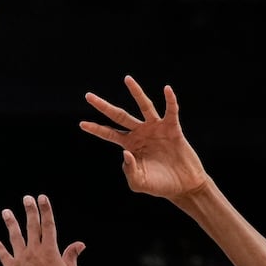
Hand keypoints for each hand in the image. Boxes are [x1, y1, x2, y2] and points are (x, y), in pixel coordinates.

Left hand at [0, 195, 84, 265]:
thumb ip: (72, 257)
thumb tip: (80, 243)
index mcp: (50, 251)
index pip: (48, 225)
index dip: (46, 210)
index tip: (42, 198)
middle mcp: (34, 252)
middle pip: (32, 227)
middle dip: (30, 211)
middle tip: (27, 198)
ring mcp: (21, 259)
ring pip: (15, 237)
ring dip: (11, 223)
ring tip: (6, 212)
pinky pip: (3, 256)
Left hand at [80, 75, 209, 201]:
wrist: (184, 186)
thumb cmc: (160, 186)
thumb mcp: (139, 183)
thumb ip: (129, 171)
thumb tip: (125, 152)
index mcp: (129, 145)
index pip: (109, 134)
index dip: (96, 129)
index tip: (81, 124)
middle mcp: (140, 133)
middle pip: (119, 116)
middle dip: (103, 106)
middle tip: (87, 96)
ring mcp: (156, 129)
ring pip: (144, 106)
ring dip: (136, 92)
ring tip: (127, 79)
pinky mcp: (172, 128)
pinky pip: (171, 111)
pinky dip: (170, 100)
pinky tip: (167, 89)